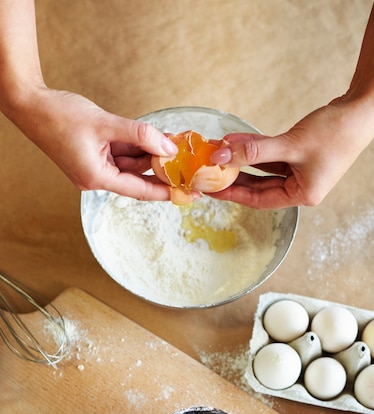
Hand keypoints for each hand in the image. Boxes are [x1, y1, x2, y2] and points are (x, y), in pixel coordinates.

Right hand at [18, 88, 177, 199]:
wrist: (30, 104)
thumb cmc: (59, 115)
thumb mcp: (105, 123)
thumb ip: (140, 135)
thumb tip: (168, 147)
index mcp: (96, 178)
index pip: (139, 190)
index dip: (166, 192)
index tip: (187, 193)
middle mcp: (95, 178)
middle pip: (136, 177)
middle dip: (160, 168)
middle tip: (186, 163)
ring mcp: (93, 167)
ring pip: (129, 164)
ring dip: (149, 154)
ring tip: (173, 144)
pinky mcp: (92, 156)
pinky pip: (120, 154)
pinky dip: (135, 147)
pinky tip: (153, 139)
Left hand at [210, 99, 373, 209]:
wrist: (363, 108)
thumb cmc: (334, 132)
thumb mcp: (290, 143)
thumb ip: (254, 151)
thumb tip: (221, 155)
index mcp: (303, 195)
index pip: (259, 200)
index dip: (233, 195)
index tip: (211, 189)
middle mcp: (302, 188)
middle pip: (259, 187)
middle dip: (235, 177)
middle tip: (209, 173)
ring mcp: (302, 172)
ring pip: (264, 169)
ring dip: (243, 159)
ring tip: (220, 151)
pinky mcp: (302, 155)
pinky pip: (272, 156)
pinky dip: (256, 149)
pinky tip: (237, 140)